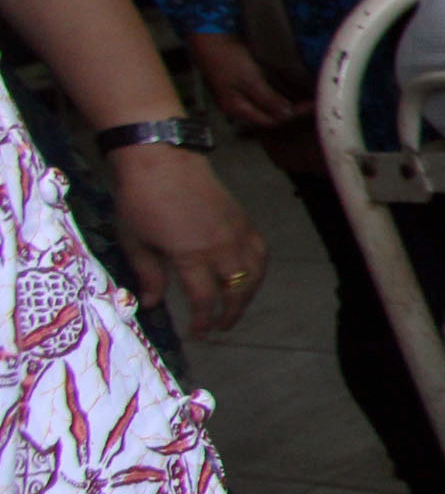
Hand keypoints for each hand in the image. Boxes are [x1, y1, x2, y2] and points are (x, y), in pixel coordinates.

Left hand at [110, 146, 267, 338]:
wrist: (162, 159)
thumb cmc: (139, 200)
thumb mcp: (134, 242)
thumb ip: (148, 275)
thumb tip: (151, 304)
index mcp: (190, 255)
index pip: (205, 299)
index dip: (203, 322)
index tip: (197, 334)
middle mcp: (221, 247)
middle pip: (236, 291)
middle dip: (230, 314)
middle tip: (219, 327)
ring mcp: (236, 232)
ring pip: (255, 273)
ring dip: (248, 295)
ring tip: (236, 306)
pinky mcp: (243, 220)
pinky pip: (260, 252)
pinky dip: (258, 269)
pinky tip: (248, 276)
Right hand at [186, 32, 302, 133]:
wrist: (208, 34)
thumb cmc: (226, 57)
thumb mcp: (249, 80)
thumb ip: (268, 99)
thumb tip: (286, 115)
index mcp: (236, 108)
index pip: (269, 120)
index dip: (291, 115)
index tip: (312, 105)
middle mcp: (237, 103)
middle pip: (268, 114)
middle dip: (289, 109)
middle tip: (312, 101)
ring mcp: (238, 91)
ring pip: (267, 102)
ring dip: (285, 100)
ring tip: (305, 95)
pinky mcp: (241, 79)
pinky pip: (264, 90)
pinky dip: (278, 90)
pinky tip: (289, 85)